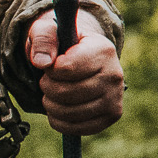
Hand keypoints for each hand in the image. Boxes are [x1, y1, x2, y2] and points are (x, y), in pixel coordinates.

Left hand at [24, 6, 124, 135]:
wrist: (82, 57)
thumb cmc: (62, 44)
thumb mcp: (48, 30)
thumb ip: (43, 38)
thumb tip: (41, 62)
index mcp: (103, 49)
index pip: (66, 68)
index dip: (50, 69)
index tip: (51, 64)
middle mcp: (115, 74)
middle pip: (66, 92)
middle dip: (47, 87)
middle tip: (47, 80)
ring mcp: (115, 97)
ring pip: (70, 112)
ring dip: (50, 104)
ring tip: (51, 93)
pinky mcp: (112, 116)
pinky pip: (77, 128)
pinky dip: (59, 121)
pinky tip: (57, 108)